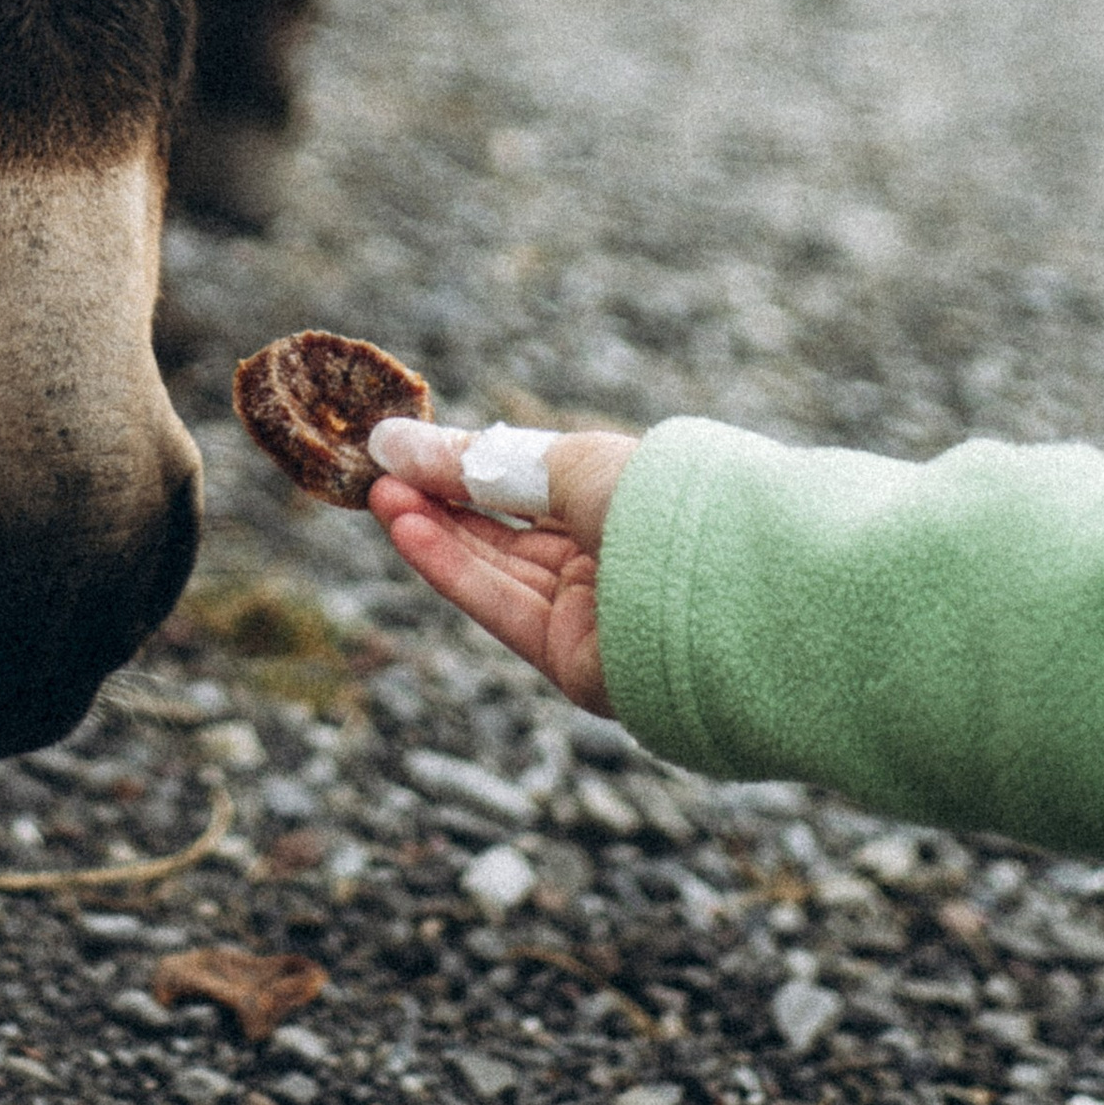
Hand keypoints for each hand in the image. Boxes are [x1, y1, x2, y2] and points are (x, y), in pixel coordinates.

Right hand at [365, 422, 640, 714]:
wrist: (726, 583)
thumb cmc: (660, 501)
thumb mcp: (564, 465)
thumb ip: (478, 463)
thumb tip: (393, 440)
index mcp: (623, 502)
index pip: (532, 486)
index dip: (470, 469)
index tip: (408, 448)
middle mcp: (609, 559)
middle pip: (506, 533)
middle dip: (441, 501)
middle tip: (377, 471)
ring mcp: (593, 614)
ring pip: (497, 569)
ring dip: (435, 533)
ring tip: (378, 495)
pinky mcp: (575, 664)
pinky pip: (502, 608)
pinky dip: (451, 570)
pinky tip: (404, 530)